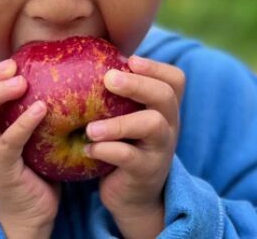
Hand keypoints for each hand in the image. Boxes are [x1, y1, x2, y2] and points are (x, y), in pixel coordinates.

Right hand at [0, 59, 59, 238]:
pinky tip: (42, 109)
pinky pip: (7, 142)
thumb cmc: (36, 171)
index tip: (11, 60)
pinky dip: (22, 123)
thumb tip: (60, 79)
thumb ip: (34, 113)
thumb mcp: (32, 138)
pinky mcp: (1, 170)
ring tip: (21, 81)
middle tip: (13, 66)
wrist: (30, 216)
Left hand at [84, 56, 184, 238]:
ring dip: (119, 123)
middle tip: (109, 79)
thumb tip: (81, 60)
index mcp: (164, 109)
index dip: (156, 67)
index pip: (175, 80)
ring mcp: (160, 149)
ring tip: (90, 128)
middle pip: (165, 96)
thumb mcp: (126, 120)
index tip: (130, 60)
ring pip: (152, 125)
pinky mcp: (145, 172)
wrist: (133, 197)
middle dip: (138, 84)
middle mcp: (169, 126)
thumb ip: (115, 96)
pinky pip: (130, 157)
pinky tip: (87, 149)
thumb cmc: (122, 147)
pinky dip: (106, 150)